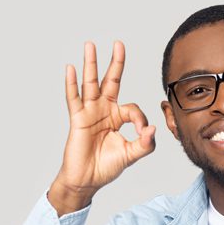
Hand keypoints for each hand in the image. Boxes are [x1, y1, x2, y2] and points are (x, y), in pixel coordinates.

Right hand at [49, 41, 155, 214]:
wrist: (87, 181)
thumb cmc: (107, 167)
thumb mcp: (131, 155)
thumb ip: (145, 144)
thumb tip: (152, 129)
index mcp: (118, 117)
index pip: (132, 108)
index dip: (140, 119)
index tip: (142, 133)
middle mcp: (104, 110)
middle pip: (111, 81)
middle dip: (115, 63)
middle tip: (119, 44)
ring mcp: (89, 113)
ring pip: (91, 84)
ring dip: (91, 64)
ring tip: (90, 45)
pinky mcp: (77, 119)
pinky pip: (74, 98)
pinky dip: (71, 84)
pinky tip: (70, 68)